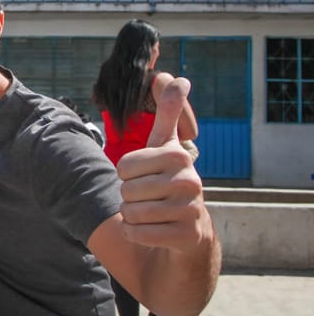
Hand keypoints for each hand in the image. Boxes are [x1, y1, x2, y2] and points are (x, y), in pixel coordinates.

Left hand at [117, 77, 210, 252]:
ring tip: (151, 214)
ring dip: (132, 216)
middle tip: (149, 198)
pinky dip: (135, 234)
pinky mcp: (186, 236)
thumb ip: (168, 112)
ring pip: (131, 212)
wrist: (187, 231)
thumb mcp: (165, 145)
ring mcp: (191, 210)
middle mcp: (190, 181)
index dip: (126, 175)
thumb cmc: (168, 181)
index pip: (124, 166)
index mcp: (179, 155)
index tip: (145, 177)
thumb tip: (180, 78)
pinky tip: (152, 231)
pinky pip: (137, 233)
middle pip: (126, 190)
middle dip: (129, 197)